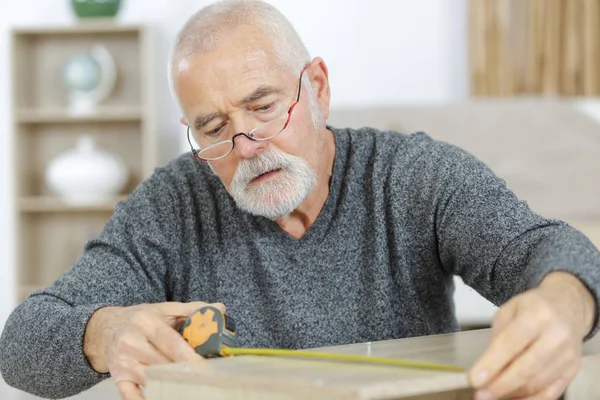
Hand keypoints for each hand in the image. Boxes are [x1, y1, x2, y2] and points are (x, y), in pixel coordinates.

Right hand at [83, 301, 225, 399]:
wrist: (105, 328)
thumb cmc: (139, 318)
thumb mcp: (163, 309)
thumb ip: (192, 310)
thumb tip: (220, 309)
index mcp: (145, 322)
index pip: (170, 342)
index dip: (188, 356)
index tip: (204, 367)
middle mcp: (131, 342)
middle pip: (161, 363)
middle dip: (182, 372)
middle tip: (203, 379)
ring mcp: (123, 362)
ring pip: (150, 379)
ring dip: (169, 385)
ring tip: (188, 388)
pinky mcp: (117, 378)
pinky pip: (130, 397)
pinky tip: (163, 397)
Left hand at [469, 272, 594, 399]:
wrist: (568, 307)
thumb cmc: (533, 308)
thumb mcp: (509, 311)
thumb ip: (497, 337)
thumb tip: (485, 368)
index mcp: (537, 315)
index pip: (511, 343)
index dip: (492, 363)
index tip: (474, 379)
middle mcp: (556, 336)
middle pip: (526, 367)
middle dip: (500, 385)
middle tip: (480, 394)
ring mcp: (567, 355)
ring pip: (537, 383)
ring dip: (511, 393)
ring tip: (490, 395)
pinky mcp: (572, 370)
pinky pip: (550, 393)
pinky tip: (512, 399)